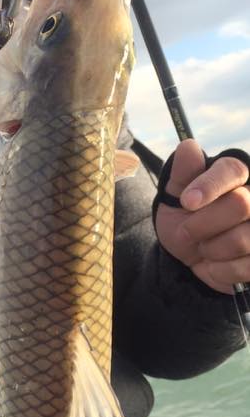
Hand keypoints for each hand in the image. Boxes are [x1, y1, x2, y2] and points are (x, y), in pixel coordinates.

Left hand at [155, 139, 249, 292]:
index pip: (232, 169)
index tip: (187, 202)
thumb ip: (182, 175)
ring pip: (242, 238)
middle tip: (186, 232)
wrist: (186, 260)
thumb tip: (188, 147)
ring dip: (211, 249)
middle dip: (203, 224)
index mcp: (235, 177)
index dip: (209, 185)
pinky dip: (221, 270)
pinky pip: (246, 266)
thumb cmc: (184, 222)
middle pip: (240, 204)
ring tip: (204, 248)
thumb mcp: (174, 199)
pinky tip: (215, 264)